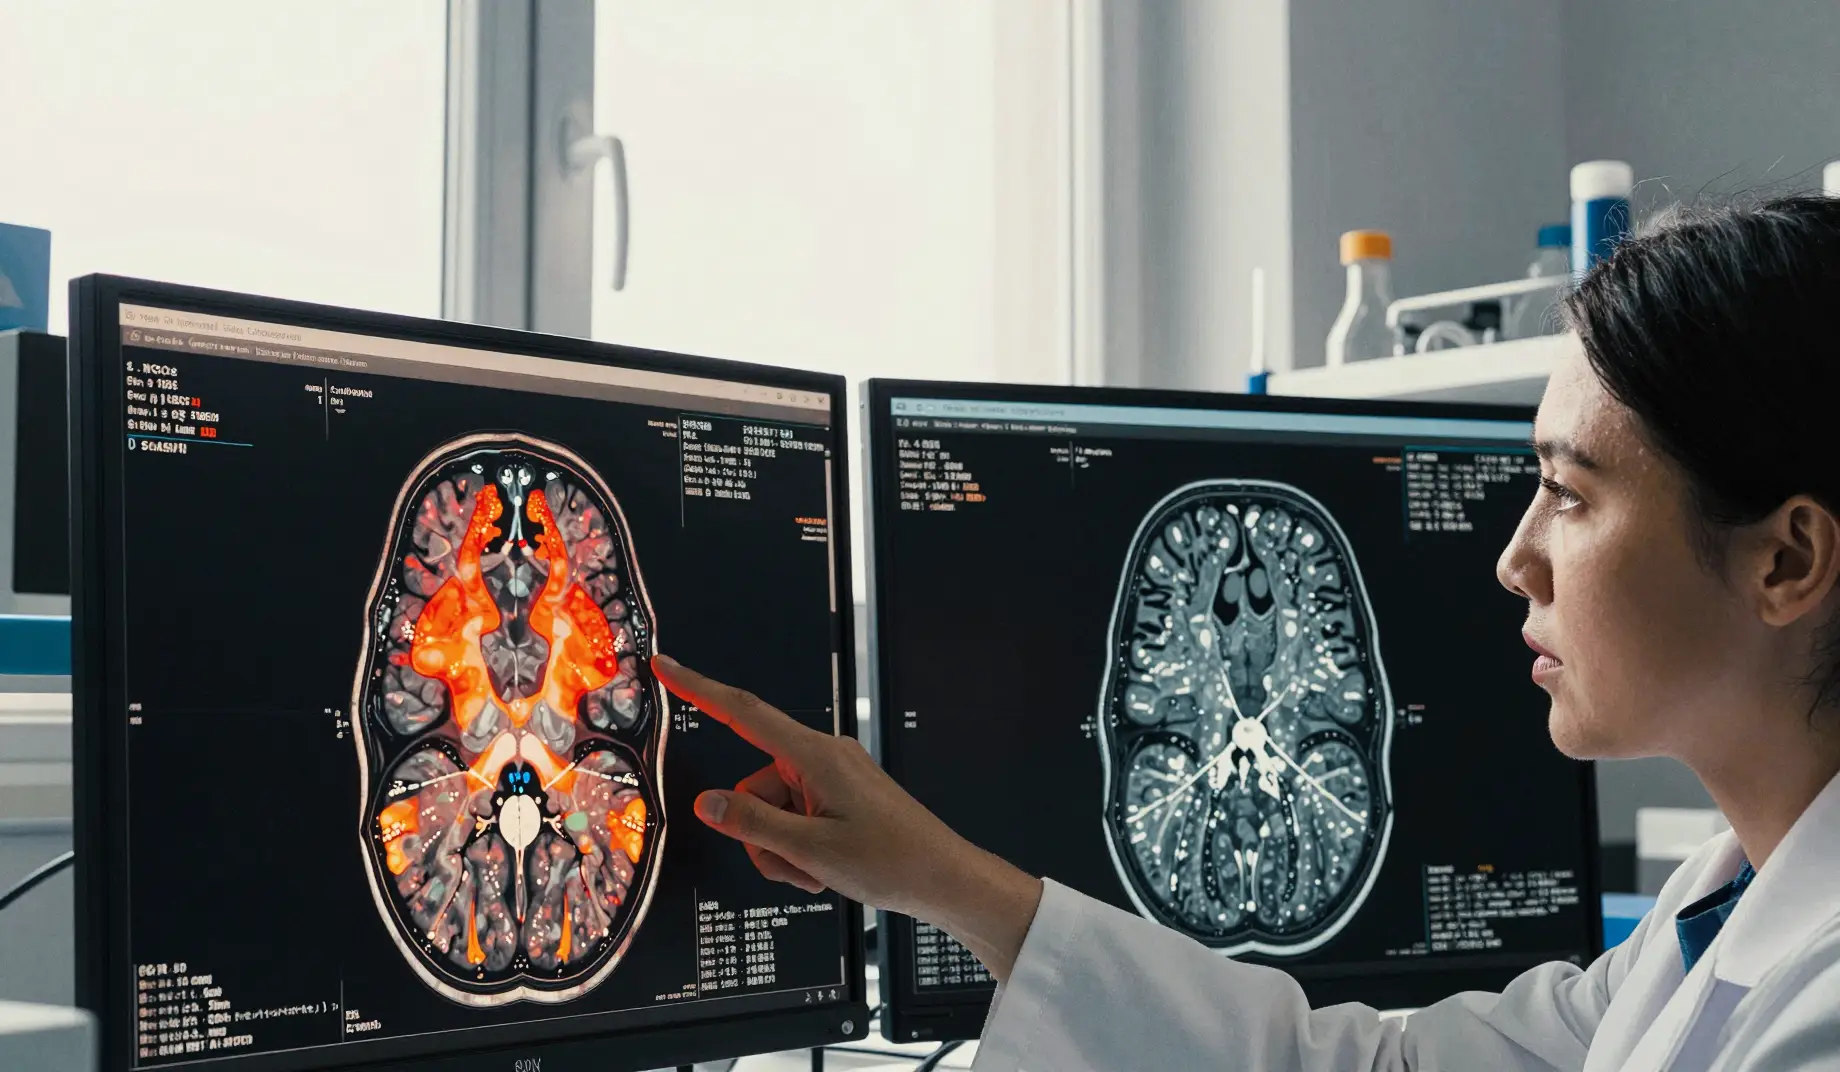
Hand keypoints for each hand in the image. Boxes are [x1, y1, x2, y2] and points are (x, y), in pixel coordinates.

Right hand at [651, 654, 1042, 981]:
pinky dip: (801, 849)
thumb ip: (752, 824)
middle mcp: (824, 757)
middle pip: (754, 788)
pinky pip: (796, 819)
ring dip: (784, 850)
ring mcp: (833, 777)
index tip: (668, 667)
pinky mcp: (840, 796)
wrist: (943, 879)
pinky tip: (827, 870)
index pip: (744, 712)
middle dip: (762, 835)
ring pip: (772, 812)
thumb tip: (707, 804)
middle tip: (799, 866)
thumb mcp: (810, 850)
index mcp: (816, 756)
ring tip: (819, 871)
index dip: (700, 689)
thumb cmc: (893, 861)